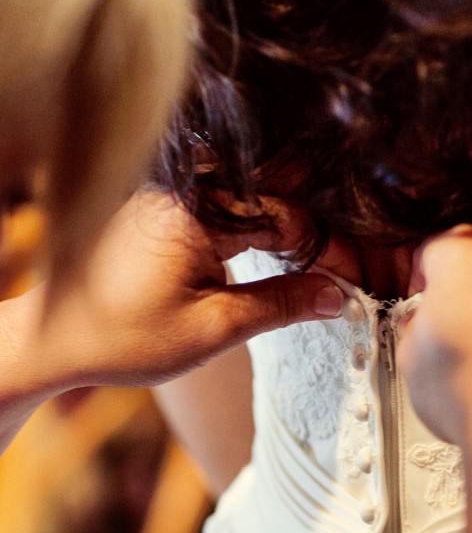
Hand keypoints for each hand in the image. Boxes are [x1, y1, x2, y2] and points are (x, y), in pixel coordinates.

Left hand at [20, 192, 347, 389]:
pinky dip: (253, 230)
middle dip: (314, 235)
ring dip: (286, 230)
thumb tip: (337, 294)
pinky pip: (221, 208)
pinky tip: (275, 254)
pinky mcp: (160, 210)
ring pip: (249, 202)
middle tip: (348, 270)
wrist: (54, 341)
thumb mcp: (214, 329)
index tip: (357, 279)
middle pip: (271, 200)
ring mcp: (168, 197)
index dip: (328, 250)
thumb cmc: (126, 339)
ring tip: (320, 264)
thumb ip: (280, 304)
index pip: (286, 218)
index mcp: (196, 213)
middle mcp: (182, 191)